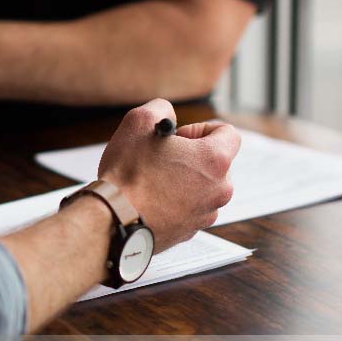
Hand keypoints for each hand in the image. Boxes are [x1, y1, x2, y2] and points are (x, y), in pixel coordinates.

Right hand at [98, 100, 239, 251]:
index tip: (179, 137)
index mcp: (214, 160)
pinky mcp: (190, 231)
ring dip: (183, 180)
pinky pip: (189, 209)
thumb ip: (161, 109)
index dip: (201, 129)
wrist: (113, 220)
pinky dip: (174, 202)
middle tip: (162, 158)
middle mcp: (219, 189)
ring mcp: (206, 213)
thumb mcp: (139, 122)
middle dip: (191, 157)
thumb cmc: (127, 174)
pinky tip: (150, 199)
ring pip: (202, 188)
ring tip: (152, 181)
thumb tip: (168, 117)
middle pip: (215, 163)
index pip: (228, 133)